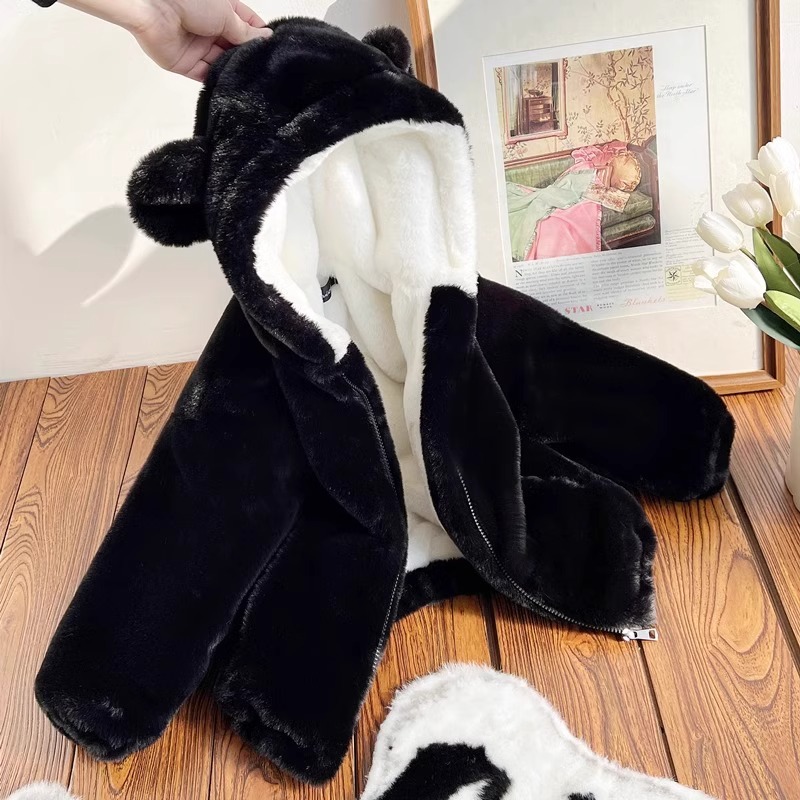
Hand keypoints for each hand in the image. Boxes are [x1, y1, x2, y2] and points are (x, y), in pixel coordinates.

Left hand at [130, 0, 271, 80]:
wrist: (153, 8)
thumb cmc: (190, 0)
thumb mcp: (227, 14)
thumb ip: (246, 32)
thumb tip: (266, 39)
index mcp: (221, 10)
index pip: (246, 25)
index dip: (259, 36)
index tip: (274, 48)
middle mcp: (210, 28)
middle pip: (234, 46)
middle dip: (247, 55)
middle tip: (266, 69)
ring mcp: (198, 46)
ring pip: (222, 62)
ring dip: (234, 69)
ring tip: (252, 79)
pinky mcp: (186, 64)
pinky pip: (205, 75)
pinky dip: (218, 80)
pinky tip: (233, 86)